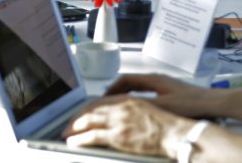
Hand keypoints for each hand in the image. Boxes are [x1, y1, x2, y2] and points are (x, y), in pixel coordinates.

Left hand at [63, 97, 193, 157]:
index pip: (100, 100)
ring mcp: (119, 121)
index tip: (80, 114)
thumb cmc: (166, 124)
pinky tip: (74, 141)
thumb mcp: (148, 108)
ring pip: (88, 121)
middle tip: (68, 125)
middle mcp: (121, 107)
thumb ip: (131, 107)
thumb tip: (120, 112)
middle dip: (76, 118)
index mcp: (128, 100)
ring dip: (74, 128)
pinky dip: (80, 139)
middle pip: (90, 109)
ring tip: (67, 133)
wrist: (175, 133)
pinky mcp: (118, 136)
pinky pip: (92, 136)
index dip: (86, 108)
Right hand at [105, 74, 219, 118]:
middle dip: (117, 89)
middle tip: (108, 99)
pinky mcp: (169, 90)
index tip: (104, 95)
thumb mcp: (162, 105)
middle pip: (131, 80)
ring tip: (119, 102)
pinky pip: (147, 90)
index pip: (126, 78)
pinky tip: (138, 105)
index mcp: (153, 79)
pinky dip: (137, 95)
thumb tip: (124, 104)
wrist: (211, 102)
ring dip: (127, 92)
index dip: (113, 87)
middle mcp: (157, 78)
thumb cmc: (191, 103)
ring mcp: (163, 84)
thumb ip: (143, 104)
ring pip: (139, 85)